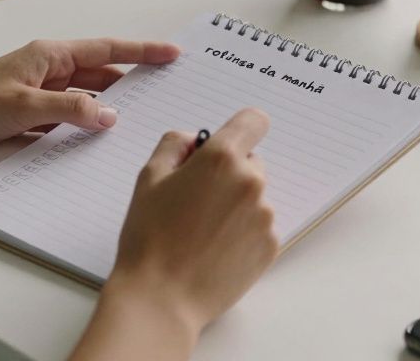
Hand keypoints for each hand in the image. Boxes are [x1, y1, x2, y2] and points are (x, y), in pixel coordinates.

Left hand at [0, 38, 179, 158]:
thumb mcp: (25, 105)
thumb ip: (71, 109)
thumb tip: (110, 115)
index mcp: (50, 55)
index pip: (107, 50)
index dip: (143, 51)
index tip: (173, 53)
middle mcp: (50, 71)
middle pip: (102, 76)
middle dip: (134, 83)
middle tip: (168, 91)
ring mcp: (42, 95)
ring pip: (88, 101)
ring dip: (110, 111)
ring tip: (144, 120)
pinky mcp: (32, 118)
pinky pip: (70, 121)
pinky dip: (86, 129)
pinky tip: (103, 142)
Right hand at [105, 108, 278, 336]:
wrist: (161, 298)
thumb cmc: (149, 238)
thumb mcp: (149, 178)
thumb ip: (174, 144)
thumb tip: (195, 141)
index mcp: (222, 159)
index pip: (254, 121)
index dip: (240, 128)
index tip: (228, 141)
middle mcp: (251, 183)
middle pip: (251, 161)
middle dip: (229, 172)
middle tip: (196, 198)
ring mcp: (265, 217)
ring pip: (255, 196)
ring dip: (235, 204)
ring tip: (201, 230)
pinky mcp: (271, 246)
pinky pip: (259, 225)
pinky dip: (242, 231)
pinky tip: (214, 248)